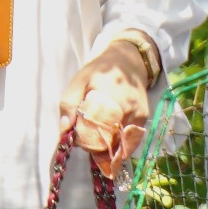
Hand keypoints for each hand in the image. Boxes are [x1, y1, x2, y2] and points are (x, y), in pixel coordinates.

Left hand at [58, 37, 154, 176]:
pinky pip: (130, 140)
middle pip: (109, 140)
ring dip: (108, 148)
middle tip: (86, 141)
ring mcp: (137, 114)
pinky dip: (120, 145)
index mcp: (108, 97)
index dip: (84, 139)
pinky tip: (111, 142)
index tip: (76, 139)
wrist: (128, 60)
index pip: (94, 130)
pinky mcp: (143, 119)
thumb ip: (69, 104)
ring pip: (120, 143)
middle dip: (95, 147)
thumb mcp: (79, 81)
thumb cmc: (100, 70)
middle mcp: (127, 108)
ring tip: (98, 141)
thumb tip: (64, 129)